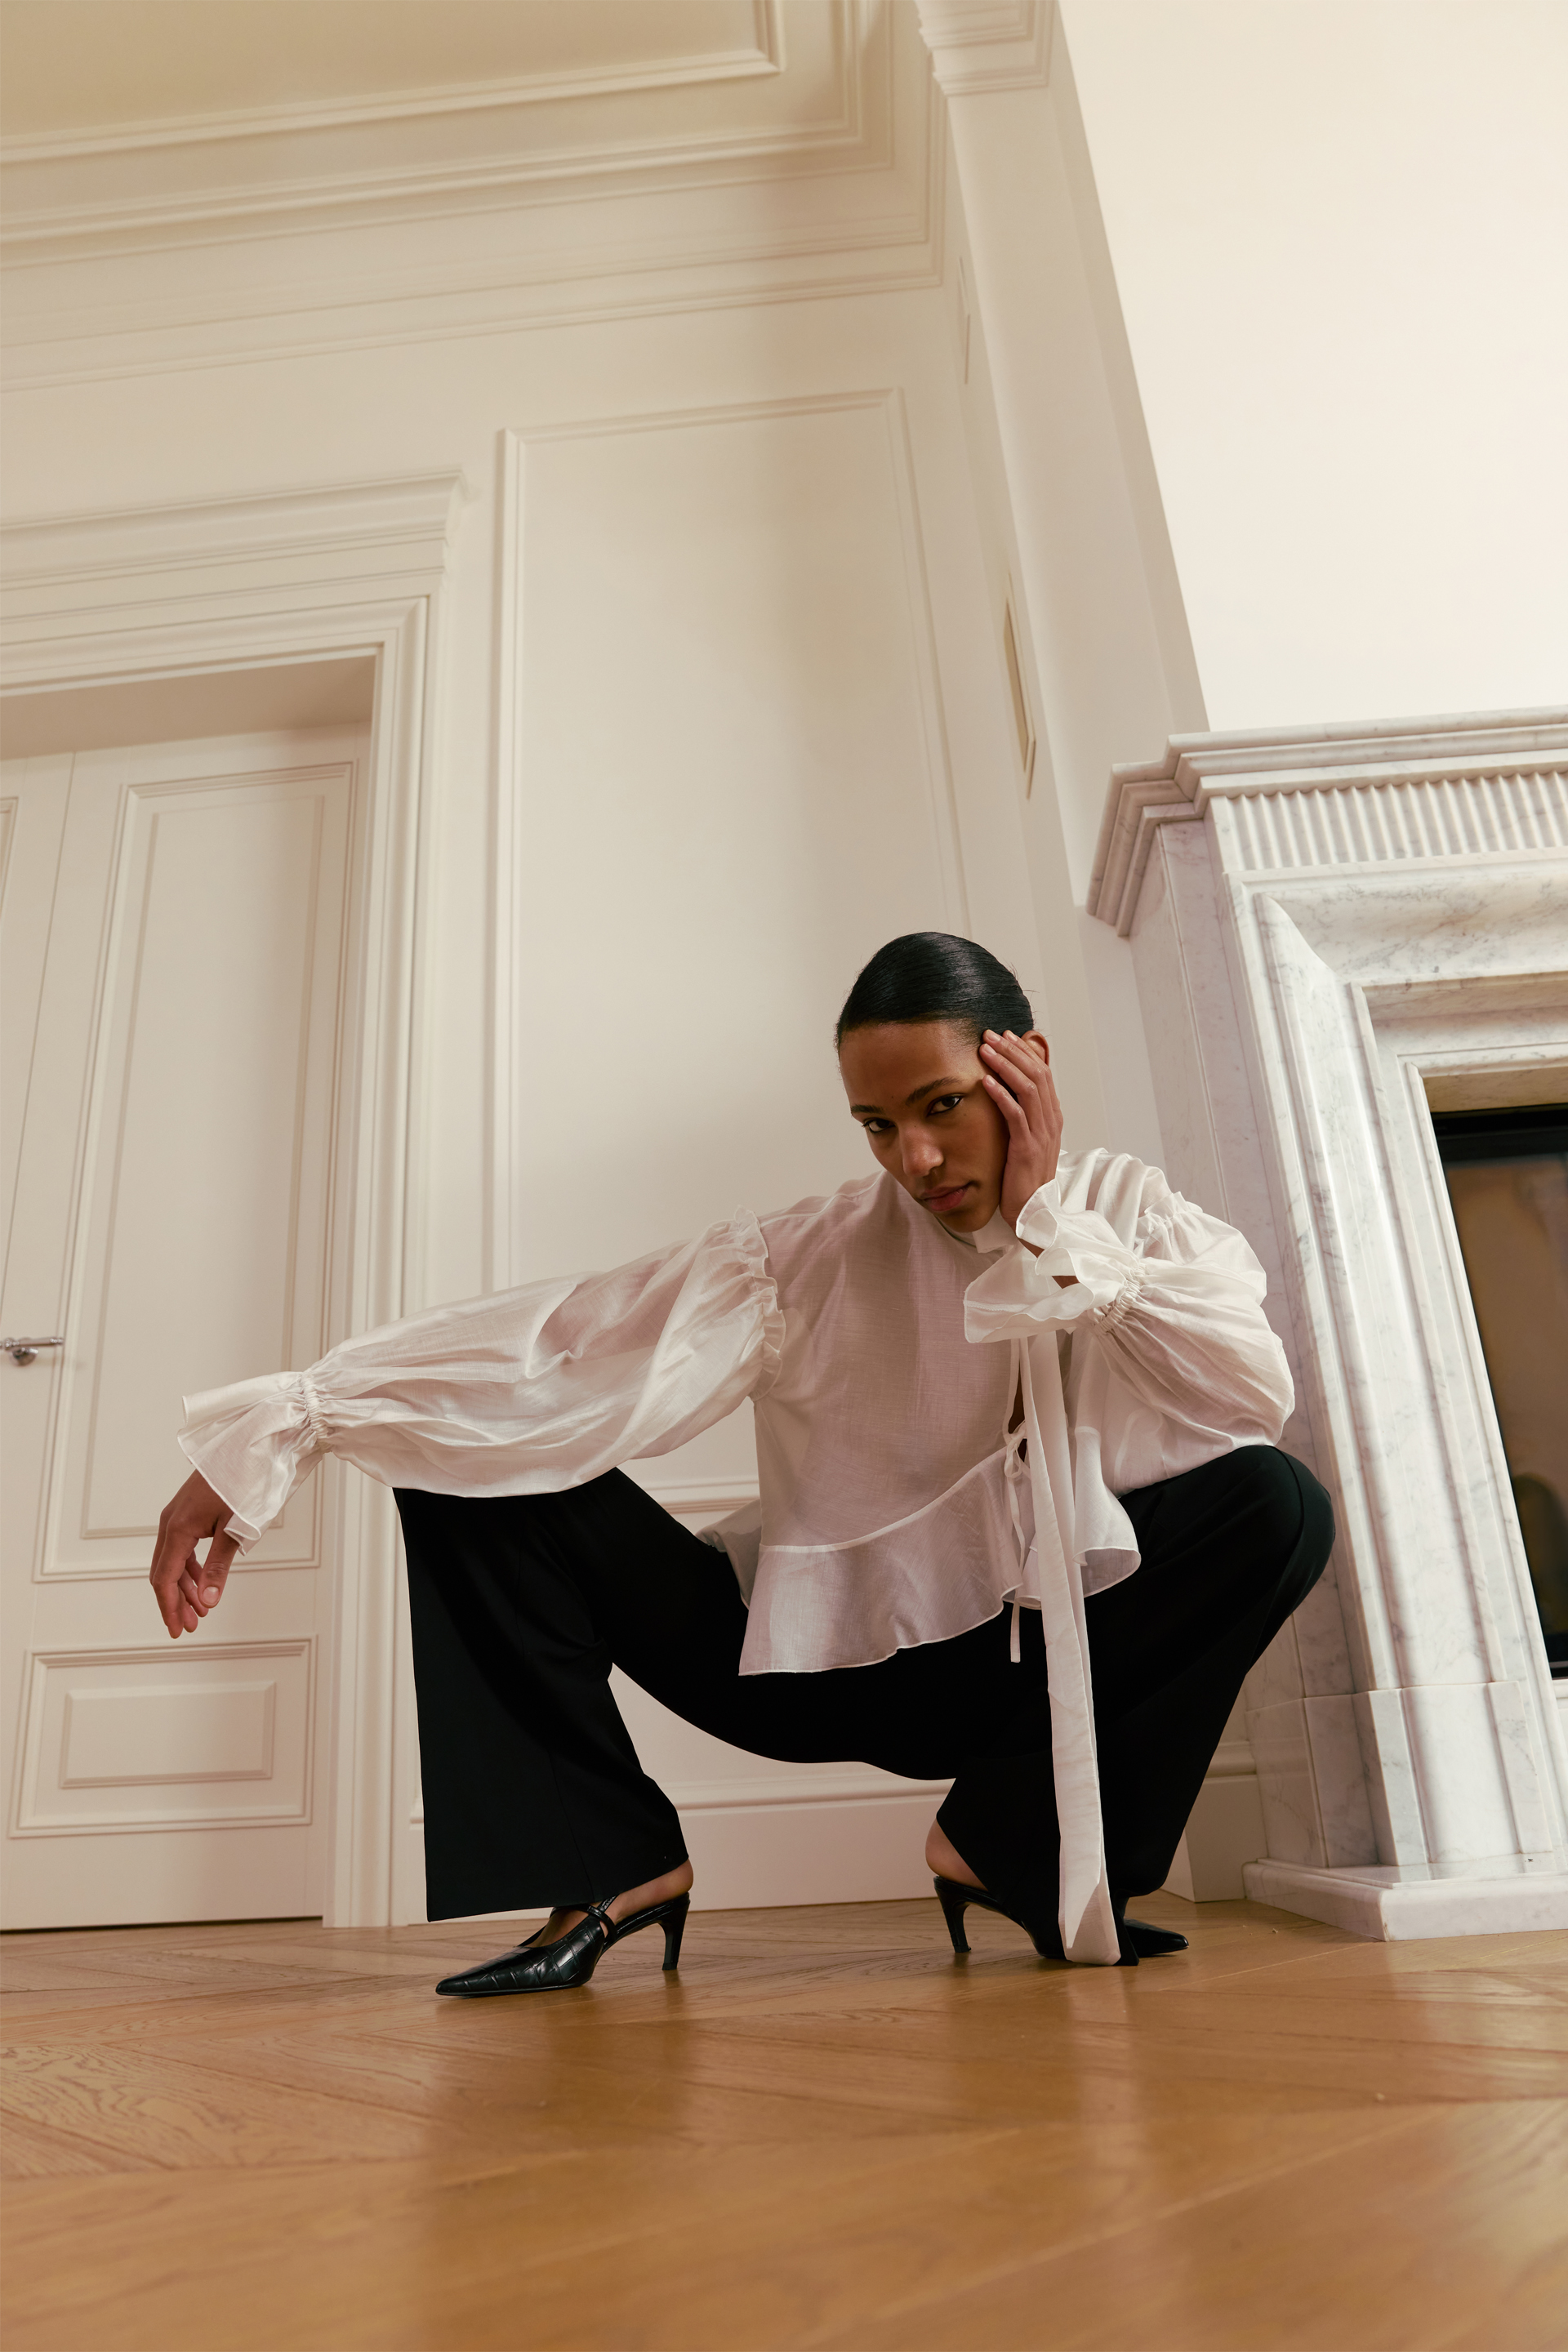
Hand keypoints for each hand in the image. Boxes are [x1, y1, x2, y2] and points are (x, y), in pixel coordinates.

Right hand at [150, 1471, 238, 1637]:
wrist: (253, 1447)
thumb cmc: (244, 1482)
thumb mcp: (234, 1529)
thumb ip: (219, 1566)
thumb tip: (209, 1601)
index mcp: (177, 1527)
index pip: (164, 1578)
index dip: (169, 1606)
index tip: (177, 1629)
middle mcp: (171, 1521)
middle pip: (164, 1571)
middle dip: (175, 1601)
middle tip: (191, 1626)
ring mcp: (178, 1515)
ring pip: (173, 1560)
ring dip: (185, 1587)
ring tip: (201, 1609)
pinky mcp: (189, 1511)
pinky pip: (183, 1547)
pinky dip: (192, 1568)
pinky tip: (203, 1583)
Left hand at [979, 1029, 1063, 1234]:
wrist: (1033, 1211)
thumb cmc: (1025, 1177)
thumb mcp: (1027, 1140)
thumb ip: (1023, 1116)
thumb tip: (1009, 1093)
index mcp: (1052, 1116)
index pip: (1042, 1073)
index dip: (1023, 1051)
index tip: (1004, 1036)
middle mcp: (1051, 1120)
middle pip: (1037, 1073)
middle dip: (1012, 1050)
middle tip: (990, 1035)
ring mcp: (1041, 1134)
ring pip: (1028, 1088)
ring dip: (1005, 1065)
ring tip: (985, 1050)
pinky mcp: (1027, 1148)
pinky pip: (1016, 1115)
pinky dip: (1001, 1095)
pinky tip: (986, 1082)